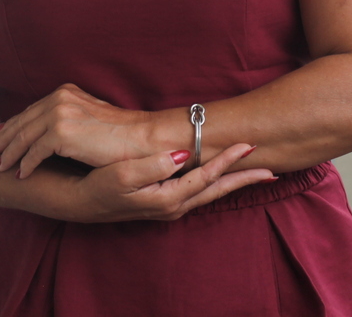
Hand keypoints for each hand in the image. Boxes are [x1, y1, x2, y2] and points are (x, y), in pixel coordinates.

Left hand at [0, 83, 153, 177]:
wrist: (144, 139)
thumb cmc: (122, 135)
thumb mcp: (91, 119)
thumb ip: (70, 119)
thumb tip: (53, 133)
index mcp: (66, 93)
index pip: (32, 110)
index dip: (13, 124)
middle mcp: (60, 98)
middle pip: (22, 121)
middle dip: (3, 138)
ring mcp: (59, 114)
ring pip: (24, 138)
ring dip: (9, 154)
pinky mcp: (62, 133)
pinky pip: (35, 153)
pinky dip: (26, 165)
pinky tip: (21, 175)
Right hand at [58, 142, 272, 223]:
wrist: (79, 204)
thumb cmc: (97, 186)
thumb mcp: (121, 174)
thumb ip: (153, 165)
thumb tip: (183, 155)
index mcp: (168, 198)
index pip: (207, 177)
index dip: (229, 160)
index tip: (250, 144)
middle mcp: (174, 206)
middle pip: (217, 190)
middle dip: (244, 179)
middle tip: (272, 168)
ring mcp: (170, 206)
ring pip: (210, 192)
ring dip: (233, 181)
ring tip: (255, 172)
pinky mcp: (164, 202)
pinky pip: (199, 192)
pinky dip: (216, 183)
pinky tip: (221, 176)